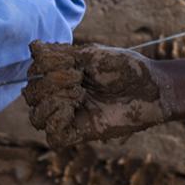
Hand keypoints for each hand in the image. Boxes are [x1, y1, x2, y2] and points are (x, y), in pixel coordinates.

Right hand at [25, 42, 165, 147]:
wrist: (153, 88)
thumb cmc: (127, 69)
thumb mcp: (91, 55)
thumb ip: (60, 55)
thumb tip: (33, 47)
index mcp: (64, 77)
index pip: (33, 74)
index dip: (43, 67)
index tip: (71, 64)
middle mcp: (64, 97)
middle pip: (30, 96)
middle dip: (48, 83)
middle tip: (78, 80)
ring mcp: (72, 116)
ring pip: (36, 118)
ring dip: (50, 102)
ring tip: (77, 95)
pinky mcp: (82, 133)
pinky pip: (53, 137)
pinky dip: (55, 122)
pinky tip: (72, 110)